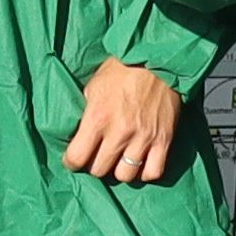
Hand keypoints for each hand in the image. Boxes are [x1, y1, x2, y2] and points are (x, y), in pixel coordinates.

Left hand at [62, 58, 190, 185]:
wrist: (158, 59)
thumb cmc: (122, 69)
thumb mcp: (94, 86)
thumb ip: (87, 112)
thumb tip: (80, 133)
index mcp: (97, 117)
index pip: (76, 157)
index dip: (71, 162)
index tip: (74, 159)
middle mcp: (119, 132)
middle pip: (99, 170)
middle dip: (95, 165)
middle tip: (98, 156)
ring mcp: (143, 138)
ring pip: (125, 176)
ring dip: (119, 170)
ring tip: (119, 160)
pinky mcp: (164, 140)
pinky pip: (153, 172)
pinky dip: (145, 171)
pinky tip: (141, 163)